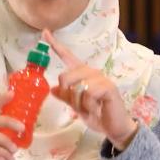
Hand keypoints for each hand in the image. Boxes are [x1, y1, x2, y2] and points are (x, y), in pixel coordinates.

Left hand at [43, 29, 138, 150]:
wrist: (114, 126)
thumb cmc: (98, 114)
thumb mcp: (77, 106)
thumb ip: (66, 97)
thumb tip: (52, 89)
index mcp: (82, 74)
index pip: (67, 56)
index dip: (55, 45)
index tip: (44, 32)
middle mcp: (91, 72)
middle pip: (65, 76)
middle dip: (68, 95)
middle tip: (79, 106)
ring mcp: (100, 78)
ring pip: (76, 88)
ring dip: (79, 104)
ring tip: (90, 108)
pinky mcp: (108, 87)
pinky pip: (88, 94)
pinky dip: (89, 106)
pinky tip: (97, 108)